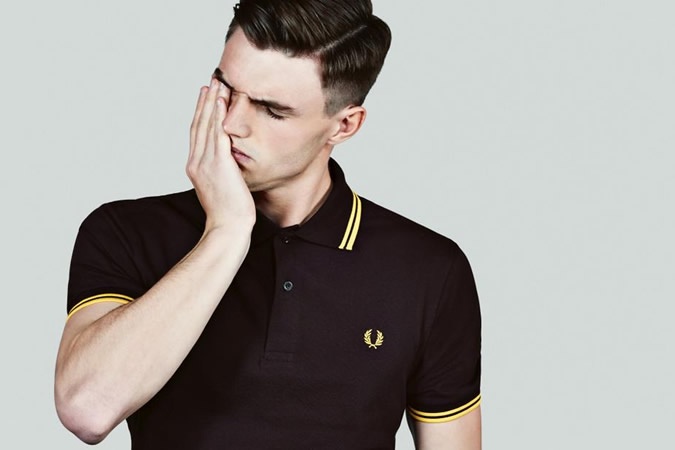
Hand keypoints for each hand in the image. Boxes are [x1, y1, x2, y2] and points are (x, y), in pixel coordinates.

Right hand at [187, 78, 255, 232]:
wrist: (228, 227)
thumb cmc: (229, 213)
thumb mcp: (221, 188)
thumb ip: (220, 172)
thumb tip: (228, 164)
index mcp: (195, 167)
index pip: (197, 133)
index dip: (201, 113)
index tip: (206, 97)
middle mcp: (197, 161)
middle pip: (199, 124)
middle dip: (205, 101)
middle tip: (211, 82)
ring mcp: (206, 162)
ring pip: (208, 124)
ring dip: (212, 102)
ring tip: (218, 84)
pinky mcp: (219, 163)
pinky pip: (218, 132)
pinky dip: (219, 115)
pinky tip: (222, 101)